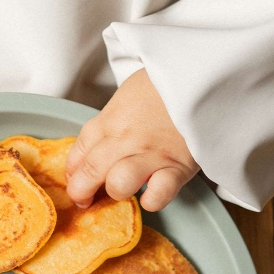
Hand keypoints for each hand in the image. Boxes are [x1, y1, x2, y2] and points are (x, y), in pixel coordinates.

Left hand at [65, 69, 197, 211]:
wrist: (201, 73)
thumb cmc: (164, 84)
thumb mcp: (127, 94)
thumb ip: (109, 121)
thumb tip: (92, 149)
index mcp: (110, 119)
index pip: (78, 153)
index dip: (72, 172)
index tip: (76, 179)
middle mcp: (126, 138)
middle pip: (90, 173)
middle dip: (81, 191)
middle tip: (86, 198)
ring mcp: (151, 153)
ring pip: (118, 185)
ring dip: (116, 192)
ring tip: (124, 189)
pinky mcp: (177, 166)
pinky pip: (157, 195)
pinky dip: (152, 200)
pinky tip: (150, 194)